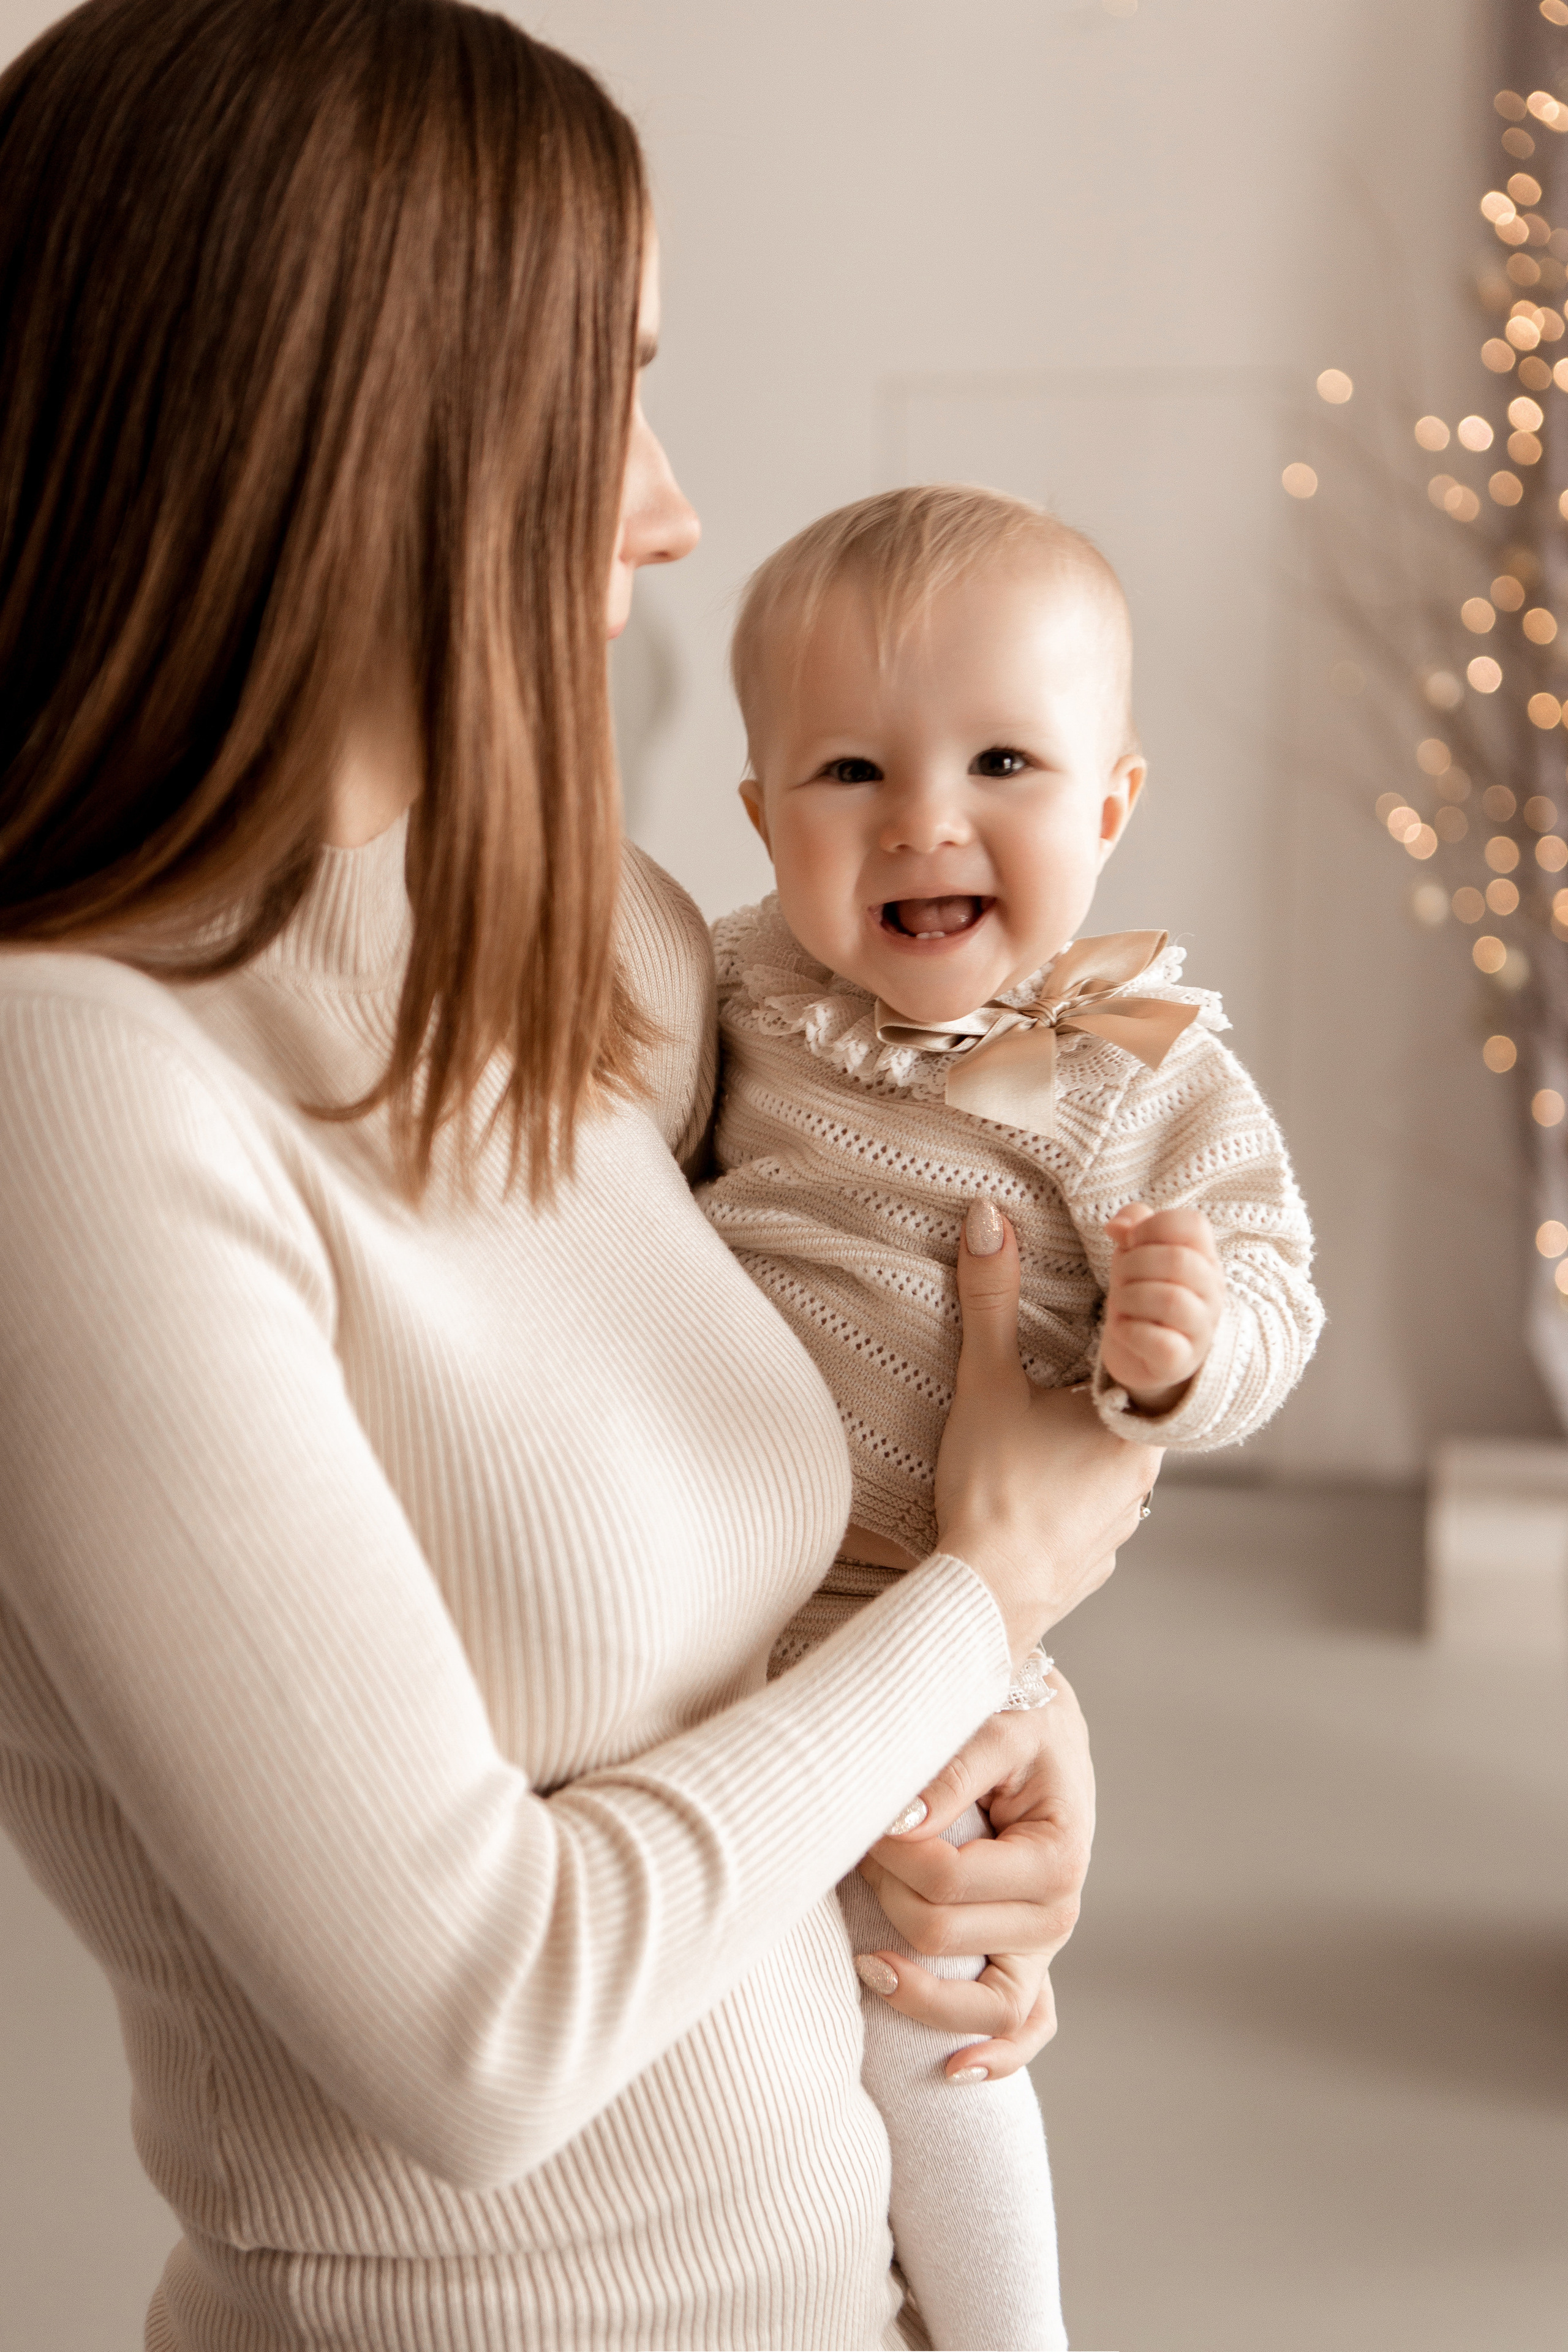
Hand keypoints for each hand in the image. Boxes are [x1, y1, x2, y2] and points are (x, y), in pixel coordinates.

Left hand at [854, 1671, 1094, 2079]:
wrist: (1040, 1728)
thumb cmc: (1016, 1720)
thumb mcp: (995, 1726)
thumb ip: (950, 1772)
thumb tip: (899, 1824)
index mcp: (1058, 1855)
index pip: (948, 1878)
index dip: (890, 1852)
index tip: (864, 1817)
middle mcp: (1060, 1912)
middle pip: (947, 1937)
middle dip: (886, 1892)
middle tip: (861, 1847)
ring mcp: (1044, 1947)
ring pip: (989, 2008)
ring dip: (918, 1990)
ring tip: (863, 1959)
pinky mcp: (1030, 1963)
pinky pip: (1027, 2029)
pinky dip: (995, 2057)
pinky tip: (950, 2069)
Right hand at [934, 1201, 1157, 1659]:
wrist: (988, 1597)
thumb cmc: (994, 1488)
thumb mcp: (987, 1382)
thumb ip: (991, 1299)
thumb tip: (989, 1219)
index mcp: (1130, 1421)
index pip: (1134, 1353)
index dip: (1104, 1329)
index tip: (1069, 1322)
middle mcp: (1141, 1473)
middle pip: (1120, 1410)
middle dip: (1084, 1390)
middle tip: (1040, 1376)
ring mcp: (1122, 1522)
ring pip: (1107, 1463)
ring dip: (1077, 1446)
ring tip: (1031, 1435)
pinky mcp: (1096, 1558)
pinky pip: (1090, 1510)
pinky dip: (1065, 1495)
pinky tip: (1030, 1492)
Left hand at [1100, 1201, 1225, 1414]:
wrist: (1139, 1353)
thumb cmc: (1142, 1294)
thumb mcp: (1135, 1253)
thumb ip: (1132, 1226)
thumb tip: (1118, 1226)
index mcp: (1204, 1258)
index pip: (1193, 1224)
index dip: (1152, 1226)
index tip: (1131, 1243)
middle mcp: (1211, 1292)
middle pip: (1177, 1260)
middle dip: (1132, 1264)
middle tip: (1120, 1278)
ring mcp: (1201, 1329)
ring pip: (1170, 1300)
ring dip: (1130, 1297)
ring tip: (1122, 1304)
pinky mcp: (1181, 1361)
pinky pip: (1161, 1342)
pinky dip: (1131, 1332)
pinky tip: (1125, 1329)